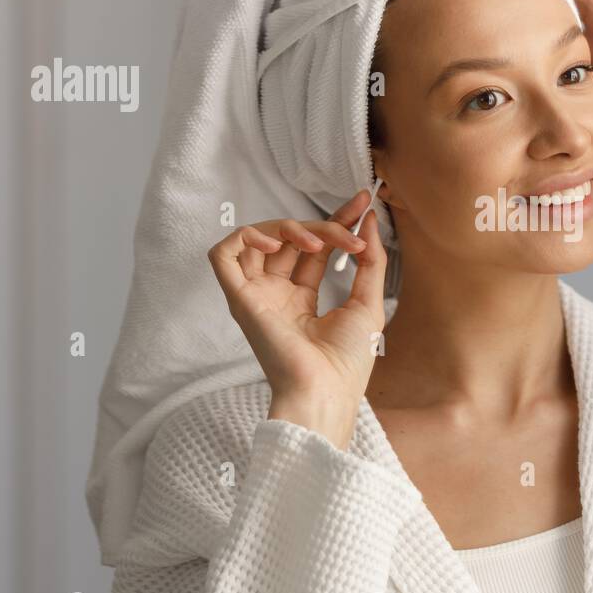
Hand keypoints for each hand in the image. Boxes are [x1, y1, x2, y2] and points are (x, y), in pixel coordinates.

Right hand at [206, 189, 387, 444]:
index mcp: (301, 299)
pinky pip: (223, 255)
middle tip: (351, 229)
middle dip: (324, 223)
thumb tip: (367, 221)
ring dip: (290, 227)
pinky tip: (276, 245)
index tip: (362, 202)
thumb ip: (370, 260)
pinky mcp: (240, 299)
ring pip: (258, 239)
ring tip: (318, 241)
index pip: (315, 247)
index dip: (336, 220)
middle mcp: (276, 294)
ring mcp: (256, 296)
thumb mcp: (369, 302)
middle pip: (290, 239)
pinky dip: (245, 238)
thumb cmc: (348, 361)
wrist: (327, 391)